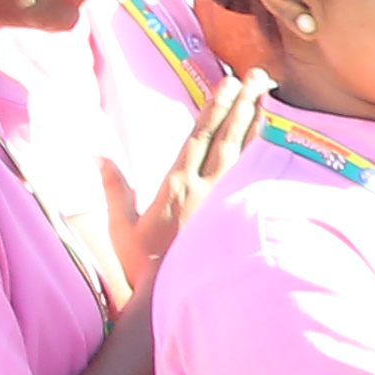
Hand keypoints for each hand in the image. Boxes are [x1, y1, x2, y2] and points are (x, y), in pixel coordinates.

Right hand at [106, 75, 262, 291]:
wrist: (169, 298)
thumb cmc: (144, 265)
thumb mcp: (122, 227)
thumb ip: (114, 190)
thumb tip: (99, 156)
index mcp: (176, 186)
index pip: (198, 137)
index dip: (214, 108)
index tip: (226, 83)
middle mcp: (205, 189)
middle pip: (227, 137)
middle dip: (242, 104)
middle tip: (257, 76)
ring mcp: (226, 202)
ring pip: (245, 153)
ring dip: (257, 122)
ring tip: (267, 95)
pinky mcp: (238, 215)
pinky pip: (254, 176)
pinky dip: (265, 152)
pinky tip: (276, 136)